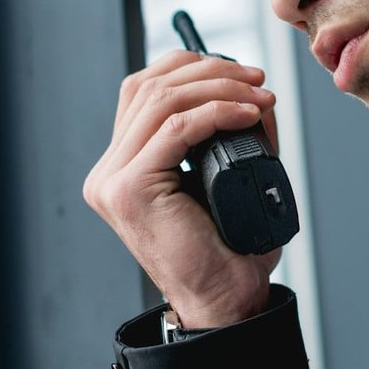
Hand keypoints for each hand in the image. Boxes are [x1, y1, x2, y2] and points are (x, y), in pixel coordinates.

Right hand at [84, 49, 282, 328]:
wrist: (225, 301)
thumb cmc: (231, 248)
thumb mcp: (230, 174)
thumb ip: (233, 132)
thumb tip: (254, 91)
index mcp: (121, 166)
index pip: (142, 90)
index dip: (190, 67)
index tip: (241, 72)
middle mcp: (108, 171)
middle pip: (150, 87)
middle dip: (210, 71)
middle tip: (257, 79)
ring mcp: (112, 181)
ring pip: (161, 101)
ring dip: (219, 88)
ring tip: (260, 96)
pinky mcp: (129, 191)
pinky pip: (175, 131)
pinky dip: (216, 113)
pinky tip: (247, 114)